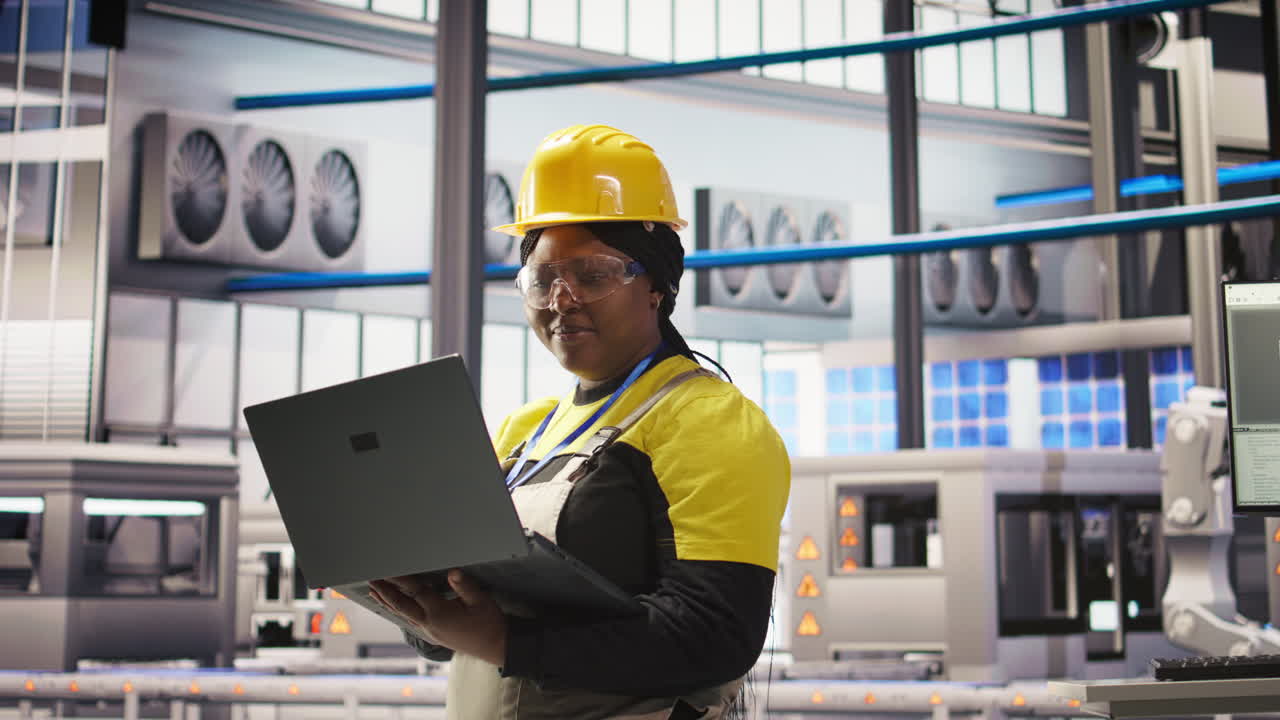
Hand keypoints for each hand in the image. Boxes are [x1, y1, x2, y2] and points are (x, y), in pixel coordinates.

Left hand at [369, 570, 507, 665]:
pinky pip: (410, 621)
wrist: (496, 647)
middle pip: (402, 606)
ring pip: (403, 615)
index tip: (389, 570)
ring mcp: (430, 631)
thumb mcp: (481, 601)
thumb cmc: (490, 623)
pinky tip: (396, 607)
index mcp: (440, 613)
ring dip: (388, 602)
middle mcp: (430, 623)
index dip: (401, 580)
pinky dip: (400, 611)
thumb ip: (465, 586)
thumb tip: (452, 572)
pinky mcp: (433, 635)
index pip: (416, 592)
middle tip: (372, 580)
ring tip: (374, 592)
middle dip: (386, 592)